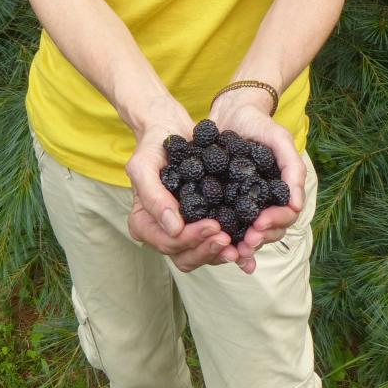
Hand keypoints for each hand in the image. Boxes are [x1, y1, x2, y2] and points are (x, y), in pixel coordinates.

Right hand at [124, 100, 236, 271]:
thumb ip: (152, 196)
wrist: (170, 130)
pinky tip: (245, 241)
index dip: (191, 239)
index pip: (168, 242)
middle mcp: (162, 232)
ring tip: (240, 245)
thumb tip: (173, 228)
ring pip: (201, 256)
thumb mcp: (144, 166)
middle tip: (228, 238)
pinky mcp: (201, 222)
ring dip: (220, 253)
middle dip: (207, 250)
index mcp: (143, 223)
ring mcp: (182, 230)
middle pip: (184, 257)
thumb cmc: (153, 146)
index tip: (213, 226)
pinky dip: (229, 246)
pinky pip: (213, 242)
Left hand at [209, 88, 305, 273]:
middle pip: (267, 231)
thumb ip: (292, 168)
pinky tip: (214, 247)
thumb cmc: (259, 124)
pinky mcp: (220, 200)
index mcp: (280, 191)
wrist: (230, 110)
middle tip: (245, 243)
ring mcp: (242, 202)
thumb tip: (297, 205)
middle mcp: (263, 201)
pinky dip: (222, 237)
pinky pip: (224, 222)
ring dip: (241, 245)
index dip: (275, 223)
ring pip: (247, 232)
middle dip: (258, 240)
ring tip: (231, 252)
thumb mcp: (280, 140)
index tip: (260, 225)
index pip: (285, 216)